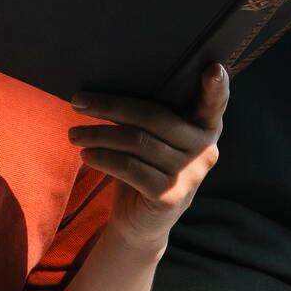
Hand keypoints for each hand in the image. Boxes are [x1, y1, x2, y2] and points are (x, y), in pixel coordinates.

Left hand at [68, 64, 228, 252]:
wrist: (141, 222)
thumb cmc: (144, 167)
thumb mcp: (152, 140)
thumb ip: (148, 117)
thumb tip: (102, 88)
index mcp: (205, 128)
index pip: (214, 105)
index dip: (216, 87)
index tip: (213, 68)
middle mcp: (205, 150)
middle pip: (155, 117)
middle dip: (111, 106)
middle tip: (77, 102)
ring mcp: (190, 175)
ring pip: (136, 142)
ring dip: (98, 134)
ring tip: (74, 134)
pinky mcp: (169, 197)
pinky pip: (128, 168)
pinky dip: (102, 158)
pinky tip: (86, 155)